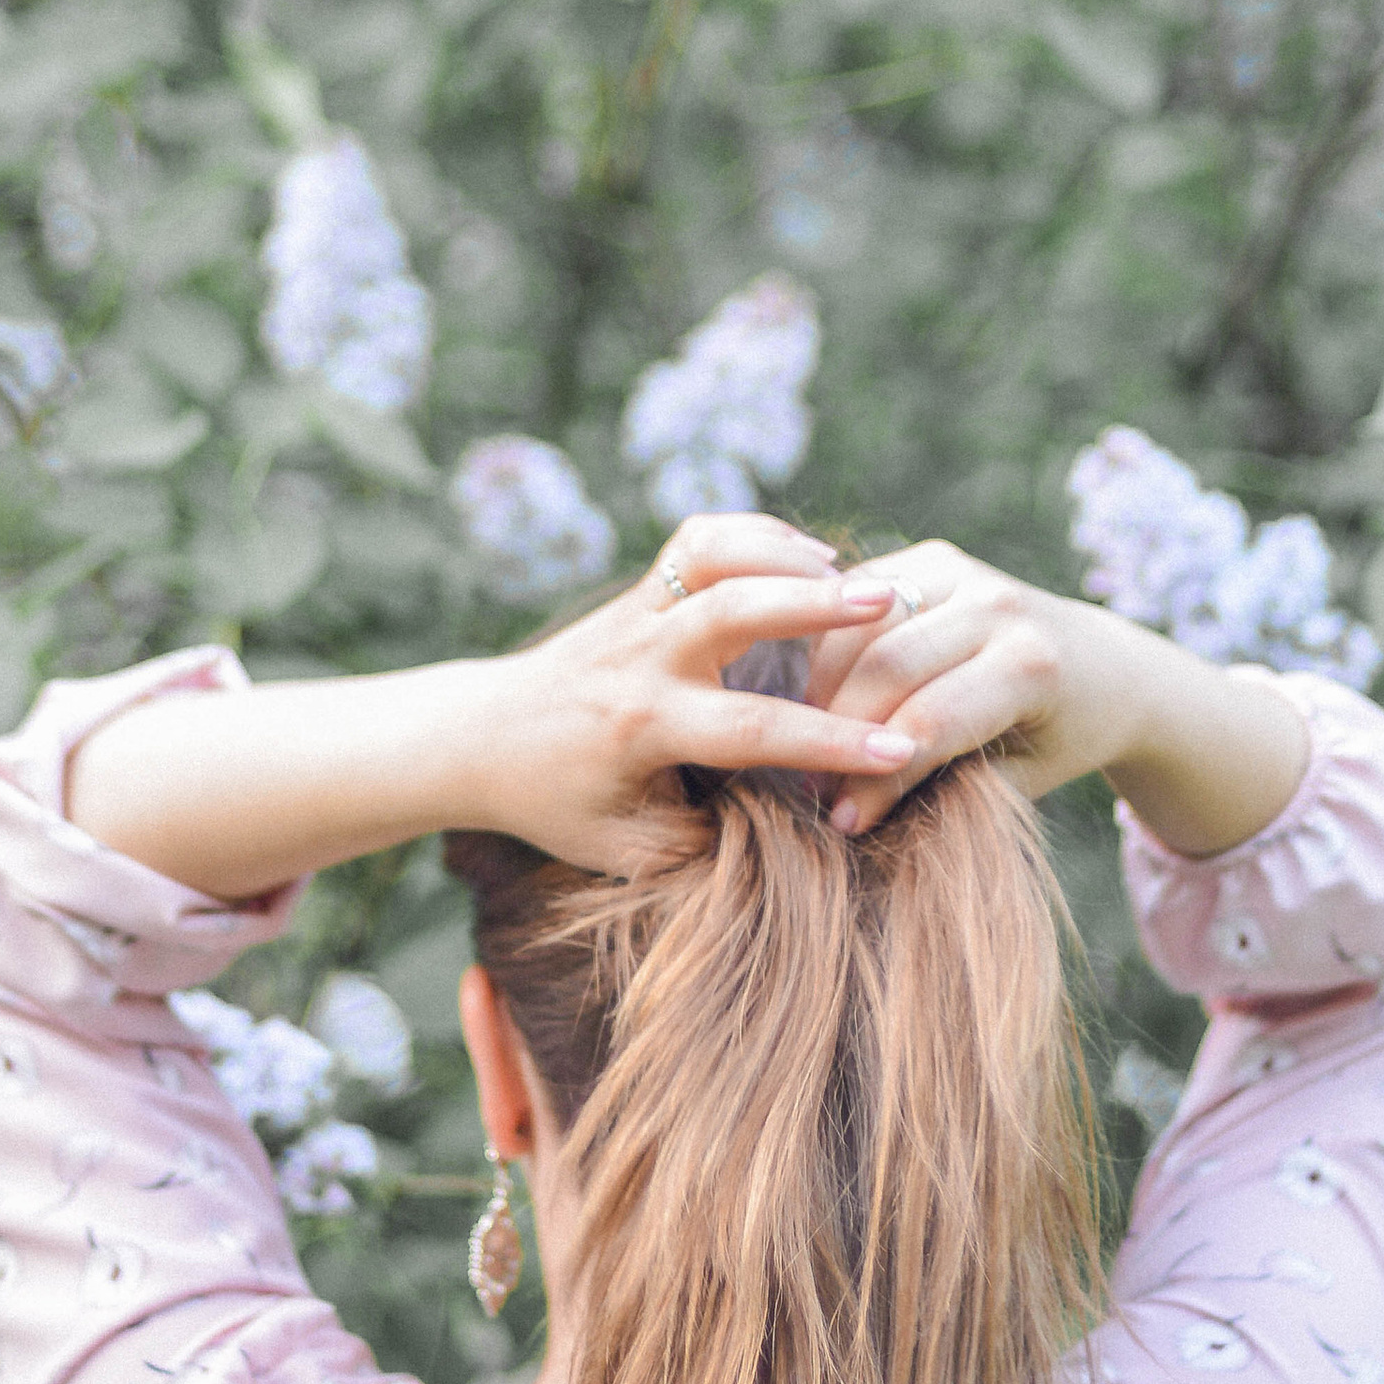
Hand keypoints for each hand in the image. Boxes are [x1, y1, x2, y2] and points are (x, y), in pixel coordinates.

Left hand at [474, 513, 914, 872]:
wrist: (485, 738)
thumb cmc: (560, 803)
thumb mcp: (625, 850)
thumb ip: (703, 842)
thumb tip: (786, 825)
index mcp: (640, 726)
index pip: (749, 731)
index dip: (829, 742)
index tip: (899, 749)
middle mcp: (640, 658)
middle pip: (730, 611)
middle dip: (811, 604)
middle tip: (886, 600)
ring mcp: (638, 612)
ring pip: (711, 555)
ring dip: (785, 553)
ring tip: (856, 575)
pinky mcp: (641, 588)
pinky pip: (699, 538)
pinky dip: (757, 533)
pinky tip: (806, 555)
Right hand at [801, 543, 1171, 833]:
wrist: (1103, 665)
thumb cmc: (1060, 737)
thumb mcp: (1020, 779)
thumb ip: (946, 789)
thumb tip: (850, 813)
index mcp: (1032, 667)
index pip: (928, 722)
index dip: (875, 778)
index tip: (843, 821)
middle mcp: (999, 606)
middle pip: (886, 667)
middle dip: (840, 731)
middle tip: (818, 787)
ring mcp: (965, 571)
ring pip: (861, 627)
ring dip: (824, 687)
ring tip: (817, 742)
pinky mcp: (935, 556)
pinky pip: (858, 597)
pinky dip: (833, 645)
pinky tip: (826, 693)